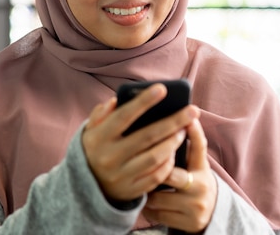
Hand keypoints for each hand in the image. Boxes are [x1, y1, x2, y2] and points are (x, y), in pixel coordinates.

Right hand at [82, 84, 197, 201]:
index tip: (162, 89)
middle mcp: (109, 157)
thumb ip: (101, 115)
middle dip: (173, 122)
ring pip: (155, 157)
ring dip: (173, 143)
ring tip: (183, 131)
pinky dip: (168, 163)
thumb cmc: (95, 149)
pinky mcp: (132, 190)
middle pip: (147, 136)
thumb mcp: (90, 131)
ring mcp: (121, 175)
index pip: (123, 116)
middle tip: (192, 111)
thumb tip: (115, 101)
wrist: (87, 186)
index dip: (143, 102)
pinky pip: (157, 176)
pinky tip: (174, 152)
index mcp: (98, 138)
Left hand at [142, 118, 217, 232]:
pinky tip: (142, 199)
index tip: (188, 119)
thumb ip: (184, 146)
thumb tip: (173, 120)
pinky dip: (146, 206)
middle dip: (151, 169)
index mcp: (202, 169)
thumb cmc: (191, 181)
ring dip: (143, 189)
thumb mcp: (193, 164)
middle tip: (136, 161)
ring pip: (157, 196)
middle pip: (169, 174)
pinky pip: (156, 213)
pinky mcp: (188, 223)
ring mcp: (195, 207)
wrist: (209, 214)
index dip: (194, 133)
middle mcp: (201, 187)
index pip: (199, 148)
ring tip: (135, 181)